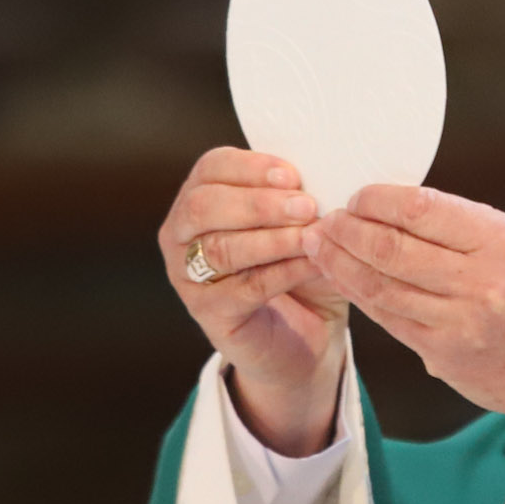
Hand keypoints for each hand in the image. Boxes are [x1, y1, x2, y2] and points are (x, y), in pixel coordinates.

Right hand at [159, 147, 345, 454]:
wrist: (302, 336)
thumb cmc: (298, 266)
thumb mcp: (299, 224)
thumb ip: (300, 198)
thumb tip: (322, 177)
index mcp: (200, 198)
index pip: (211, 168)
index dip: (250, 167)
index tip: (293, 175)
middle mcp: (182, 235)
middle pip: (204, 206)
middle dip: (258, 203)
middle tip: (306, 206)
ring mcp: (188, 277)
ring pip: (220, 249)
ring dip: (271, 239)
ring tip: (311, 236)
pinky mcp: (210, 313)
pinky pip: (244, 288)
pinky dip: (283, 272)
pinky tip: (313, 264)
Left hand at [306, 186, 504, 424]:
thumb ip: (466, 227)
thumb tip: (398, 208)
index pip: (422, 211)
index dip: (379, 200)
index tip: (358, 195)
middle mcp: (482, 285)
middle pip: (392, 250)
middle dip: (348, 230)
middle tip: (325, 218)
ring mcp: (460, 325)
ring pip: (381, 288)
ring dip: (342, 263)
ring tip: (320, 245)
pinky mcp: (445, 356)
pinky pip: (390, 320)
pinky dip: (362, 297)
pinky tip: (345, 279)